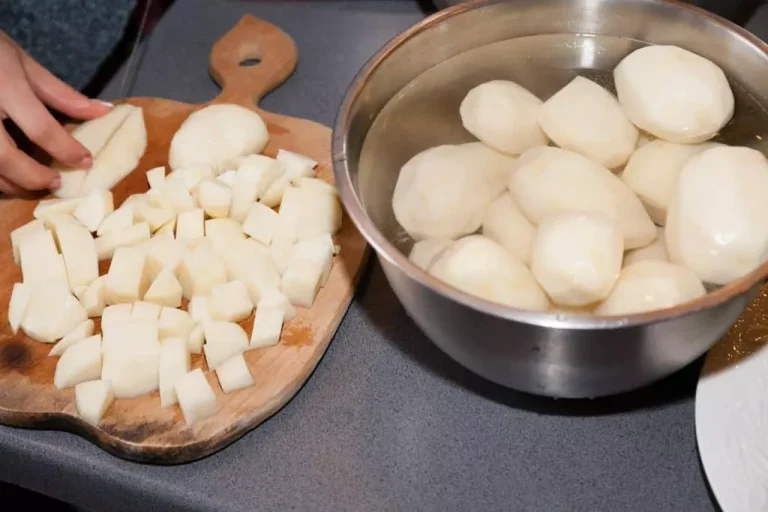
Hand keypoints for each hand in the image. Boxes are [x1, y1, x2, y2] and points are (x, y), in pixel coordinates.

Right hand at [0, 31, 110, 194]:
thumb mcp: (21, 62)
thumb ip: (61, 93)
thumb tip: (103, 112)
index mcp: (4, 85)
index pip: (40, 128)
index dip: (66, 150)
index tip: (86, 162)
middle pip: (5, 157)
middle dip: (33, 177)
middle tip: (55, 182)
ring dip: (10, 183)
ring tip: (32, 182)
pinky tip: (6, 176)